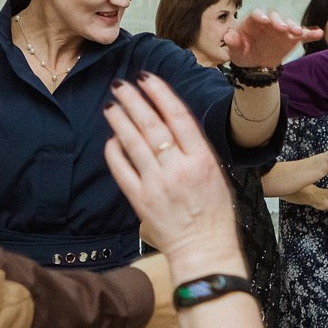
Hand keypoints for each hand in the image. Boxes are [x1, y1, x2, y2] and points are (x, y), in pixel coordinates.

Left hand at [102, 74, 242, 273]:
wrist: (204, 249)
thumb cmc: (214, 212)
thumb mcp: (216, 172)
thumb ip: (194, 147)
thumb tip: (170, 120)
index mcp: (202, 159)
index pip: (178, 116)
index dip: (160, 93)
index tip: (147, 78)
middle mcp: (179, 169)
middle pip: (152, 126)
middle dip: (134, 101)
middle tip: (121, 84)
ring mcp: (157, 185)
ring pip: (133, 144)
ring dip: (120, 120)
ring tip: (112, 103)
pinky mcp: (140, 200)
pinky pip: (122, 170)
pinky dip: (115, 151)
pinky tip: (112, 138)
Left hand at [223, 9, 318, 70]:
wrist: (256, 65)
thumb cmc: (243, 54)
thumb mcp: (235, 52)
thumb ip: (233, 43)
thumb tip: (228, 36)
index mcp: (253, 22)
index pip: (256, 14)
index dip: (260, 15)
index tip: (264, 20)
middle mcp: (269, 22)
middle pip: (275, 17)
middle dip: (279, 21)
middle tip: (284, 28)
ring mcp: (281, 29)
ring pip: (289, 23)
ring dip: (294, 26)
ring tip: (298, 32)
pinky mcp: (291, 38)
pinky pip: (302, 34)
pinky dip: (310, 33)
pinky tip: (318, 34)